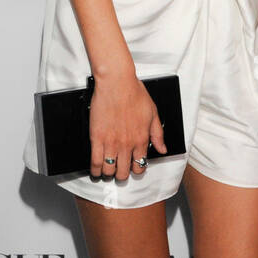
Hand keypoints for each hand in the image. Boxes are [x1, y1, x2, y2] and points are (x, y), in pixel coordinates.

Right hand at [88, 65, 167, 180]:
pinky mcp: (97, 137)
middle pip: (123, 172)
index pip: (140, 165)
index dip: (136, 169)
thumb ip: (158, 134)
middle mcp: (127, 144)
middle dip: (122, 175)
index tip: (133, 168)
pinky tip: (96, 171)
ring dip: (109, 173)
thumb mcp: (153, 113)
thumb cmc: (134, 93)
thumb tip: (162, 149)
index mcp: (141, 138)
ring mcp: (111, 142)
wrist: (117, 82)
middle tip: (119, 171)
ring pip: (109, 169)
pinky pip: (95, 161)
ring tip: (107, 171)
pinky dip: (95, 170)